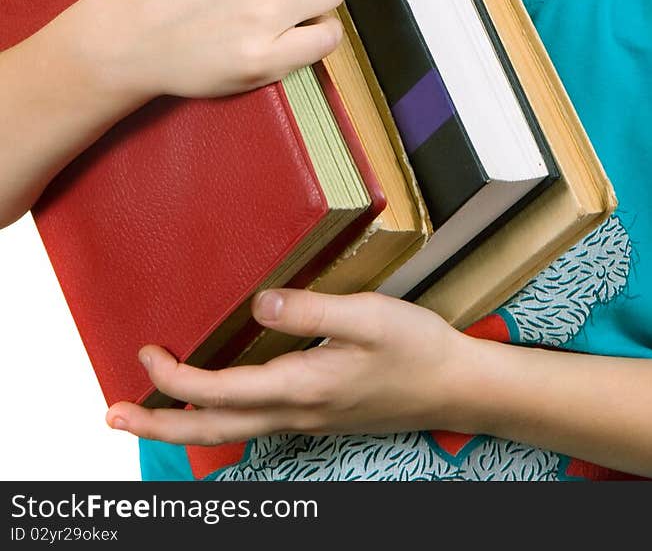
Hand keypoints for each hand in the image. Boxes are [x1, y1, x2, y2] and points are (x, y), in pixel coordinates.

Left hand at [104, 288, 477, 445]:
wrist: (456, 387)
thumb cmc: (416, 348)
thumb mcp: (366, 316)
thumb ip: (310, 310)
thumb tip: (257, 305)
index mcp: (301, 387)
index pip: (220, 391)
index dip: (175, 378)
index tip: (146, 351)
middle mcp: (296, 412)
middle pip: (212, 428)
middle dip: (157, 424)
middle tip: (112, 415)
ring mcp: (306, 419)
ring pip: (230, 430)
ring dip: (182, 423)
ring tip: (147, 411)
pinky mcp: (317, 415)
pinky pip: (253, 423)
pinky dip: (218, 416)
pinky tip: (215, 402)